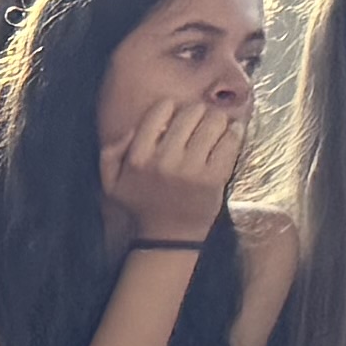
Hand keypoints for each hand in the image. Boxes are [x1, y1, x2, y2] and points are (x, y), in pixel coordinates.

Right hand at [101, 90, 245, 250]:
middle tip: (198, 126)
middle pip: (192, 111)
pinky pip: (231, 139)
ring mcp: (191, 169)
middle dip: (198, 114)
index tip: (174, 122)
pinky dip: (234, 134)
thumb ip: (111, 152)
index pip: (162, 109)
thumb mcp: (111, 183)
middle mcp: (163, 161)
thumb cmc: (142, 205)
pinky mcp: (214, 177)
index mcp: (138, 158)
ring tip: (214, 132)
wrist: (168, 237)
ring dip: (218, 122)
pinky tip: (228, 138)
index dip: (171, 111)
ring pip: (215, 120)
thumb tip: (132, 129)